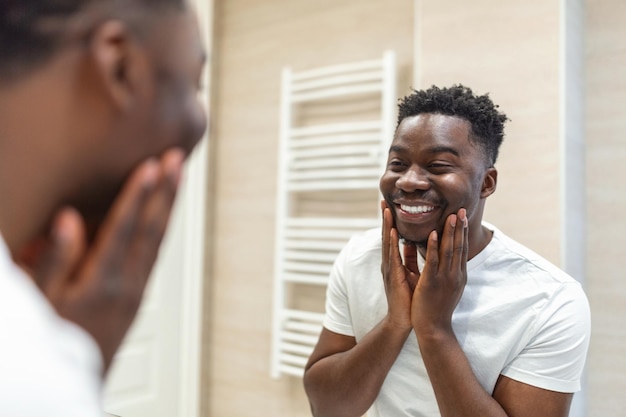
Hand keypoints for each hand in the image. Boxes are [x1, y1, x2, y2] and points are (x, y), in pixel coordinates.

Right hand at [19, 148, 184, 371]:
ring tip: (178, 176)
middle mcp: (129, 285)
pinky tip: (164, 213)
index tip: (152, 166)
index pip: (125, 228)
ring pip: (159, 240)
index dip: (139, 194)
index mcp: (103, 283)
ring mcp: (137, 291)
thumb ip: (53, 261)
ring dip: (169, 206)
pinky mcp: (138, 296)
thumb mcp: (40, 304)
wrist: (75, 382)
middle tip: (177, 158)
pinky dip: (162, 227)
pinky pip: (155, 254)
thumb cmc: (52, 340)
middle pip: (152, 229)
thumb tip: (70, 220)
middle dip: (166, 192)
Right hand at [380, 200, 419, 331]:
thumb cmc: (408, 297)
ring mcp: (389, 269)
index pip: (390, 237)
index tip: (389, 205)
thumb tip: (411, 242)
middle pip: (385, 236)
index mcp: (393, 262)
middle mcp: (388, 263)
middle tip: (383, 200)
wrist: (404, 319)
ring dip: (386, 226)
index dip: (389, 221)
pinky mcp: (393, 277)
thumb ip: (408, 258)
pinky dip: (392, 244)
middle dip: (384, 218)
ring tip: (386, 210)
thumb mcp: (409, 273)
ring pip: (387, 243)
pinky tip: (392, 232)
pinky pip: (393, 257)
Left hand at [411, 208, 467, 336]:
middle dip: (460, 227)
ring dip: (450, 232)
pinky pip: (433, 262)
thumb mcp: (445, 286)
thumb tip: (441, 258)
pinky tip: (432, 234)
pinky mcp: (431, 283)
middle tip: (462, 210)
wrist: (434, 329)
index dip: (463, 233)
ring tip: (451, 215)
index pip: (462, 250)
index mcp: (457, 275)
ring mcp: (444, 279)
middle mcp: (454, 275)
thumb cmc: (436, 308)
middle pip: (458, 247)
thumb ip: (444, 271)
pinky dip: (433, 247)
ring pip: (448, 251)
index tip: (463, 217)